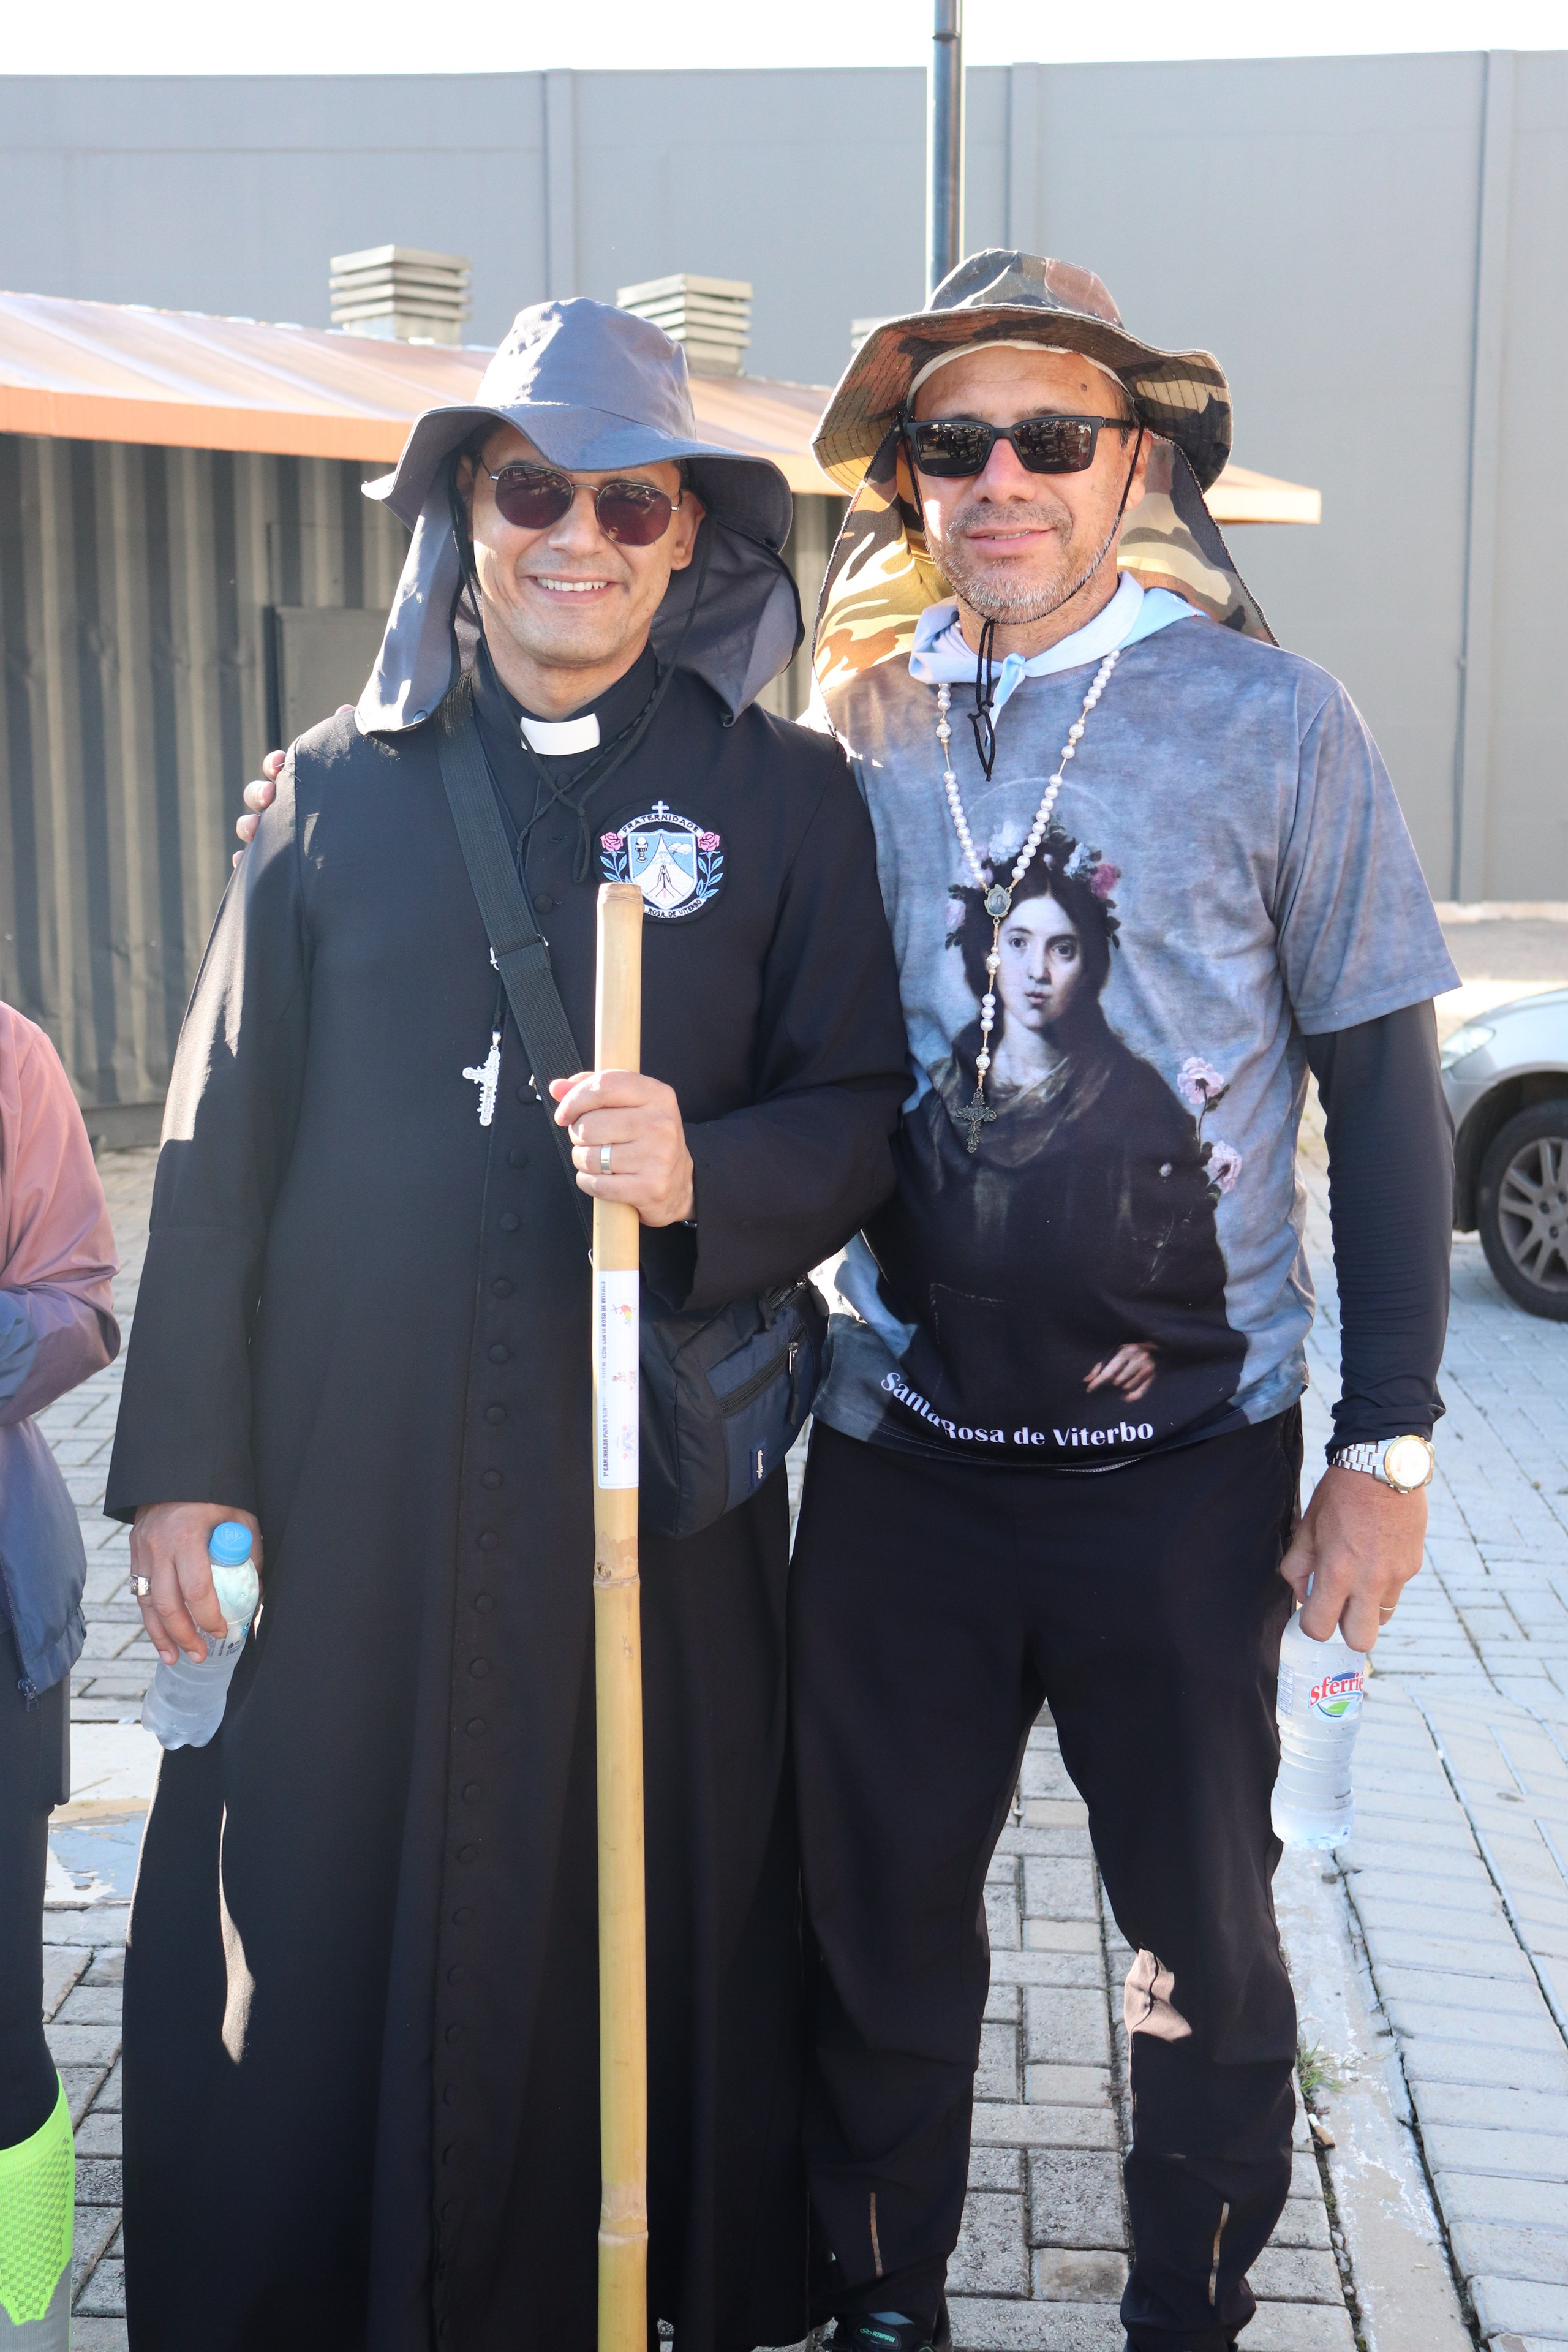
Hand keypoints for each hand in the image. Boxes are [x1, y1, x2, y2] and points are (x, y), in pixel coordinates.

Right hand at [130, 1502, 262, 1666]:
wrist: (176, 1468)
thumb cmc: (215, 1493)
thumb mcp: (240, 1516)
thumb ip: (248, 1552)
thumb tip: (255, 1591)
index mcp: (187, 1536)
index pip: (196, 1589)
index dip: (208, 1616)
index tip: (222, 1631)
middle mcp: (159, 1546)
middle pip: (167, 1604)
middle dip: (184, 1636)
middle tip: (201, 1655)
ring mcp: (141, 1549)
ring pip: (147, 1604)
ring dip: (161, 1636)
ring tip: (176, 1658)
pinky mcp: (134, 1551)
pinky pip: (139, 1592)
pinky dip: (149, 1617)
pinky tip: (160, 1636)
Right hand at [231, 706, 353, 864]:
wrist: (375, 854)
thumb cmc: (365, 807)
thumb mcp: (359, 774)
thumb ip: (349, 742)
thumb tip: (346, 710)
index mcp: (302, 784)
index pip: (278, 767)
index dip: (274, 764)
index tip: (280, 763)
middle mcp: (287, 808)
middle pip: (258, 795)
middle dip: (259, 793)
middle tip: (270, 795)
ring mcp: (280, 836)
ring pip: (251, 827)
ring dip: (248, 824)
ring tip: (255, 829)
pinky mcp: (279, 864)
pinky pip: (253, 864)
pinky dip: (243, 861)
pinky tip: (242, 860)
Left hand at [550, 1071, 693, 1226]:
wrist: (679, 1183)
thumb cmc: (647, 1139)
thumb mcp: (629, 1106)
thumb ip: (593, 1091)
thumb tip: (557, 1088)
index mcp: (658, 1095)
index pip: (604, 1086)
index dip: (574, 1100)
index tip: (564, 1114)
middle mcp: (661, 1123)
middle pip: (590, 1125)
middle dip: (578, 1135)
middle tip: (590, 1141)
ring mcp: (658, 1157)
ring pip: (589, 1157)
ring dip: (583, 1160)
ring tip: (597, 1160)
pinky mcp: (650, 1188)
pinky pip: (596, 1185)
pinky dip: (589, 1182)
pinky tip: (601, 1179)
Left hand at [1085, 1342, 1155, 1401]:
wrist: (1155, 1347)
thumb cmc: (1129, 1352)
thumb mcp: (1115, 1354)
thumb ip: (1100, 1367)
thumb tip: (1086, 1380)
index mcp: (1125, 1352)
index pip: (1109, 1371)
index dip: (1098, 1382)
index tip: (1089, 1389)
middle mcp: (1137, 1359)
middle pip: (1118, 1381)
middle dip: (1112, 1383)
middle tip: (1112, 1382)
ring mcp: (1147, 1368)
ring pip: (1127, 1387)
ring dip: (1121, 1389)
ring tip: (1120, 1385)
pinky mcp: (1153, 1376)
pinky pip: (1139, 1393)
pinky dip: (1131, 1397)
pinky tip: (1125, 1397)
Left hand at [1279, 1465, 1424, 1651]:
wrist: (1382, 1467)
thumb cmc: (1340, 1495)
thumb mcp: (1307, 1528)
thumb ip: (1298, 1567)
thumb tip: (1303, 1595)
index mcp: (1337, 1571)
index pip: (1321, 1627)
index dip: (1312, 1626)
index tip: (1312, 1614)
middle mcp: (1369, 1580)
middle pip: (1361, 1640)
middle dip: (1346, 1630)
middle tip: (1339, 1607)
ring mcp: (1396, 1576)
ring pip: (1381, 1616)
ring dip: (1367, 1607)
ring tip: (1359, 1576)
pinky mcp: (1413, 1566)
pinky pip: (1396, 1591)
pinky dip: (1383, 1585)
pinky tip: (1376, 1557)